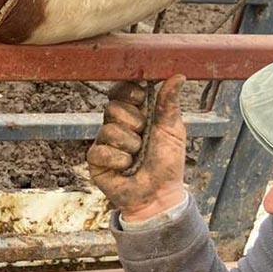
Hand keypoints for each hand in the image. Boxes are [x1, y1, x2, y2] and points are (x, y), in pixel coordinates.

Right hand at [87, 75, 187, 221]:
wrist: (159, 195)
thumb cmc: (167, 163)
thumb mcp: (172, 130)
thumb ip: (169, 103)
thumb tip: (177, 76)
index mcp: (135, 114)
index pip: (121, 91)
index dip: (129, 93)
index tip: (142, 101)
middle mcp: (116, 125)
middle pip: (112, 108)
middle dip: (133, 123)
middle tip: (144, 136)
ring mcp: (104, 143)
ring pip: (108, 130)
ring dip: (130, 145)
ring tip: (137, 157)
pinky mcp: (95, 161)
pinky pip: (101, 151)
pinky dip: (118, 161)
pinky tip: (126, 168)